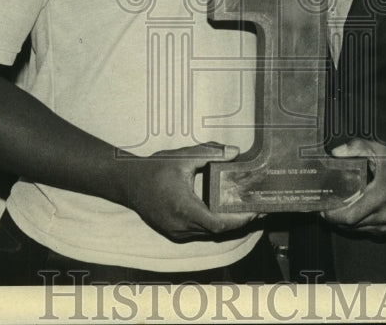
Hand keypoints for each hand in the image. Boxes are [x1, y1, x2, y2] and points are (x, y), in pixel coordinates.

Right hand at [123, 141, 260, 240]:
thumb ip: (210, 153)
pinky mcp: (173, 232)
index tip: (254, 211)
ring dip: (226, 224)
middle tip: (258, 209)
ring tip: (245, 210)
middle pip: (217, 230)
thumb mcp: (183, 157)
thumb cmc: (154, 169)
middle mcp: (180, 225)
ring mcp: (176, 232)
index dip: (239, 219)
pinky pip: (199, 232)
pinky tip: (223, 212)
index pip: (218, 223)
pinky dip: (213, 224)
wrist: (128, 182)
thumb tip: (234, 152)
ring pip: (208, 233)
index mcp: (184, 208)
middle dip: (239, 221)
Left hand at [320, 139, 385, 236]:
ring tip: (334, 210)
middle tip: (324, 207)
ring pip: (358, 230)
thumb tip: (335, 152)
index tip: (322, 207)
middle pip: (350, 225)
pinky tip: (350, 213)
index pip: (349, 216)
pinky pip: (367, 230)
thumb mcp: (380, 150)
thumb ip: (357, 147)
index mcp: (379, 196)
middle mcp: (383, 214)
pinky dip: (356, 225)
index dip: (332, 215)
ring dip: (344, 222)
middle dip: (334, 218)